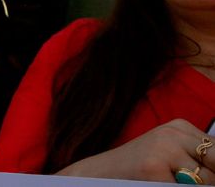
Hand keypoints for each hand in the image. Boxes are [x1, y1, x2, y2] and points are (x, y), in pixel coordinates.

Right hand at [59, 120, 213, 182]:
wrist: (102, 173)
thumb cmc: (139, 167)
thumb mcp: (170, 151)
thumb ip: (198, 156)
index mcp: (180, 126)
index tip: (210, 174)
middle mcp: (174, 133)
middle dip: (212, 177)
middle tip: (195, 180)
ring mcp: (164, 150)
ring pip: (207, 180)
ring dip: (197, 186)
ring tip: (175, 180)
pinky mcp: (154, 169)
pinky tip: (162, 183)